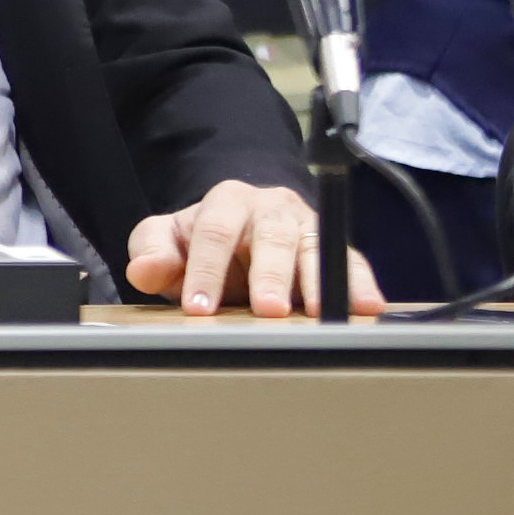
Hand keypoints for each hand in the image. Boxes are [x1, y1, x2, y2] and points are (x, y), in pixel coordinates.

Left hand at [125, 179, 381, 317]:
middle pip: (271, 238)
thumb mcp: (166, 239)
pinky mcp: (331, 246)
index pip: (214, 233)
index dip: (206, 270)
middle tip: (268, 310)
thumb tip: (146, 269)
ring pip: (315, 248)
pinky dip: (360, 284)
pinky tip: (367, 306)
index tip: (200, 308)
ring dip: (319, 282)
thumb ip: (151, 252)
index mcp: (226, 201)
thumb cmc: (199, 240)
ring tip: (322, 312)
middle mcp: (271, 208)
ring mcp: (305, 225)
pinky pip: (350, 262)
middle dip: (270, 276)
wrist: (239, 227)